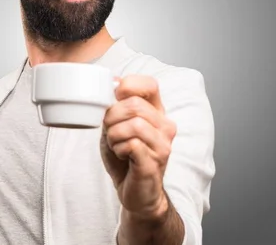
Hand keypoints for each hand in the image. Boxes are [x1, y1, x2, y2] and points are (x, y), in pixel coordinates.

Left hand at [100, 74, 176, 219]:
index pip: (149, 84)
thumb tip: (111, 82)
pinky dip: (119, 149)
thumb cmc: (125, 158)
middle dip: (112, 117)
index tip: (114, 100)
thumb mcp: (116, 126)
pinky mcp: (156, 160)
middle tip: (110, 132)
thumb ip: (115, 106)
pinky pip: (132, 144)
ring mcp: (163, 143)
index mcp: (156, 112)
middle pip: (134, 104)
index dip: (128, 86)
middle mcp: (165, 125)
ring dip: (114, 135)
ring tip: (116, 145)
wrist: (135, 192)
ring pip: (133, 124)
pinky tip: (122, 155)